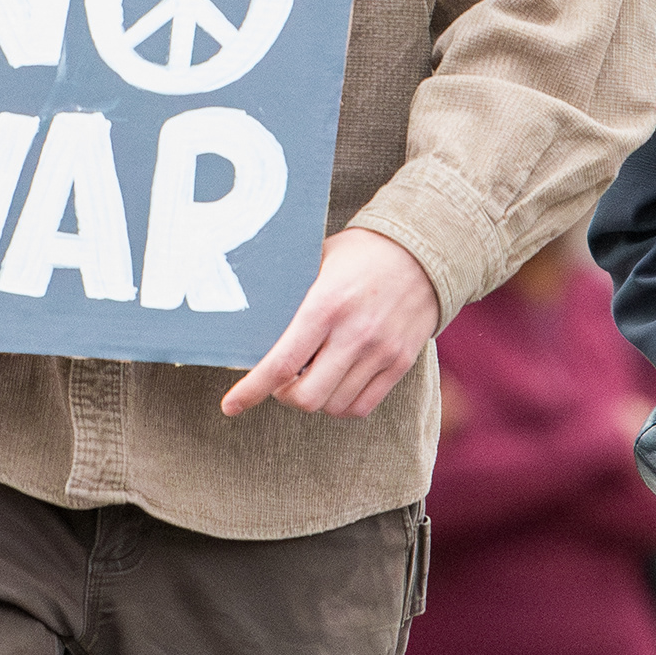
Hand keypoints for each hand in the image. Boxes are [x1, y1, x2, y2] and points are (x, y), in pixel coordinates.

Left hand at [224, 231, 441, 419]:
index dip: (251, 391)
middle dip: (283, 397)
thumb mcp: (318, 260)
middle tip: (280, 381)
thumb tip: (248, 320)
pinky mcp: (400, 362)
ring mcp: (381, 351)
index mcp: (326, 305)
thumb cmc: (361, 253)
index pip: (281, 363)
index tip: (231, 405)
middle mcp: (355, 333)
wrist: (424, 248)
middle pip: (306, 397)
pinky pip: (362, 406)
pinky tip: (334, 384)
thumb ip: (289, 294)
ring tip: (311, 376)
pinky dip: (340, 405)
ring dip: (313, 399)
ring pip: (333, 406)